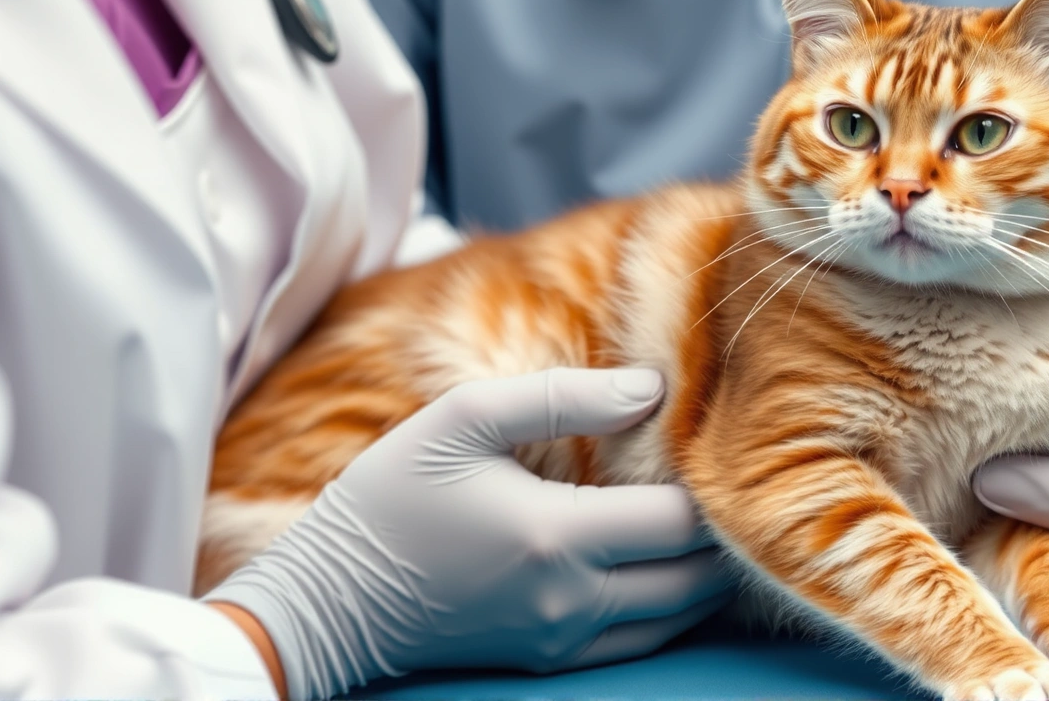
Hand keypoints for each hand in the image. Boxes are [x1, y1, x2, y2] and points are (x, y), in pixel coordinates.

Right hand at [209, 368, 733, 699]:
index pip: (681, 521)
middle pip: (698, 576)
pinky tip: (664, 559)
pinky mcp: (551, 659)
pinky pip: (646, 640)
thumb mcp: (464, 419)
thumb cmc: (392, 496)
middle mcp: (571, 601)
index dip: (706, 482)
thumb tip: (653, 389)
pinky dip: (672, 602)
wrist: (331, 598)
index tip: (698, 443)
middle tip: (710, 477)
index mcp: (554, 537)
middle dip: (717, 528)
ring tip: (694, 514)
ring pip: (682, 615)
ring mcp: (564, 639)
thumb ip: (565, 397)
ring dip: (703, 569)